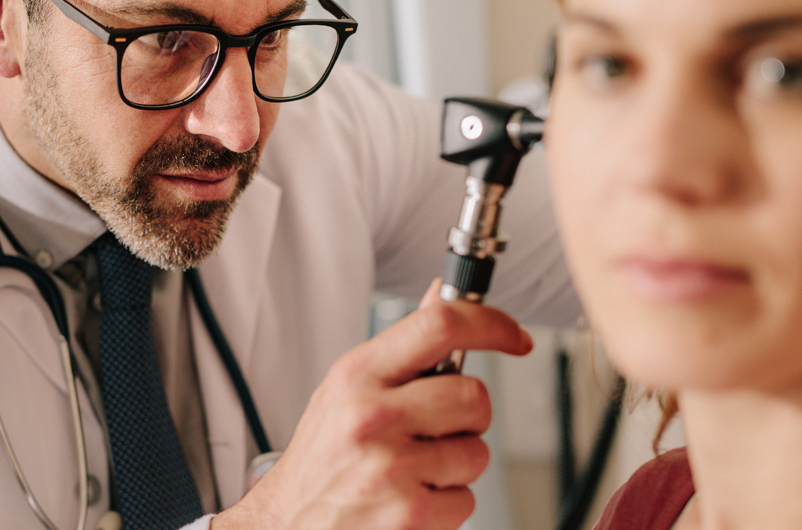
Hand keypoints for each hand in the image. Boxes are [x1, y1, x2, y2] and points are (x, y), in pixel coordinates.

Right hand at [212, 280, 533, 529]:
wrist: (287, 524)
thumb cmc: (321, 457)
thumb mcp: (346, 390)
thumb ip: (402, 347)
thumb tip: (442, 294)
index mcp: (356, 375)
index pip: (439, 326)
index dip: (490, 324)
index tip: (514, 336)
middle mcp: (370, 416)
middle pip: (473, 395)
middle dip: (467, 416)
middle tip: (436, 429)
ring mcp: (390, 468)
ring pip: (477, 452)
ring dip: (455, 465)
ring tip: (413, 470)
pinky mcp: (408, 515)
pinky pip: (466, 500)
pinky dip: (446, 506)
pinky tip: (409, 499)